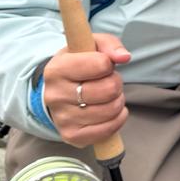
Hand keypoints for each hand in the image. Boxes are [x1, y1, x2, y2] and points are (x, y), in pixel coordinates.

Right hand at [41, 32, 130, 147]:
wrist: (59, 91)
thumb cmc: (79, 65)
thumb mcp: (90, 46)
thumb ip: (109, 45)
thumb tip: (124, 57)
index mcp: (57, 69)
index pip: (100, 64)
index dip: (108, 64)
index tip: (103, 65)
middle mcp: (55, 95)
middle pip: (108, 89)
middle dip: (116, 83)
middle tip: (108, 82)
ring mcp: (62, 118)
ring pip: (110, 110)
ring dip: (117, 101)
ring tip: (107, 96)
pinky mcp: (71, 135)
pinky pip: (107, 130)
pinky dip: (117, 119)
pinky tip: (110, 111)